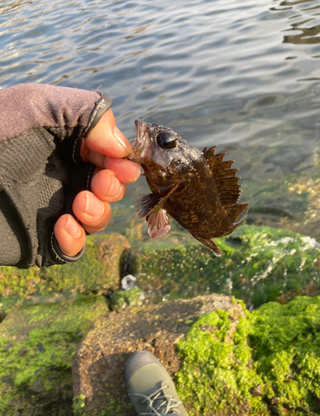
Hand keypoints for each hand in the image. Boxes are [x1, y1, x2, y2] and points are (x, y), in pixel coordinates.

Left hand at [54, 110, 139, 256]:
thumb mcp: (39, 106)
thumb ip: (86, 112)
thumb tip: (122, 148)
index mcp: (65, 145)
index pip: (109, 156)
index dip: (122, 162)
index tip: (123, 165)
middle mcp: (62, 177)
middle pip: (110, 188)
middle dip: (114, 187)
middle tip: (102, 183)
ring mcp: (53, 209)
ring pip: (98, 219)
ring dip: (99, 213)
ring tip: (81, 204)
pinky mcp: (40, 239)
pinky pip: (72, 249)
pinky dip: (76, 241)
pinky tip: (65, 225)